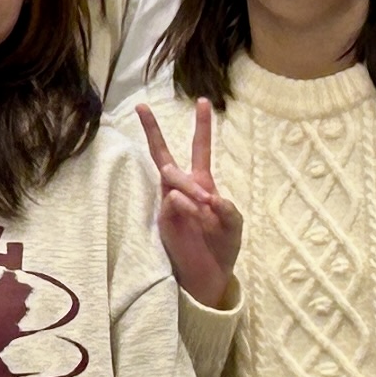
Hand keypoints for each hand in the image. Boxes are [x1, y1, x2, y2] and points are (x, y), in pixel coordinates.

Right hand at [135, 102, 242, 309]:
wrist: (209, 276)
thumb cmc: (222, 247)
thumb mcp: (234, 224)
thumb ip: (226, 208)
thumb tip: (205, 196)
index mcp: (202, 184)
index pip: (199, 149)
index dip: (201, 126)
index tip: (202, 101)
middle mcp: (181, 189)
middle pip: (162, 154)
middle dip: (153, 130)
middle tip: (141, 107)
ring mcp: (169, 202)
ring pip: (171, 176)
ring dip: (188, 184)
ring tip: (204, 202)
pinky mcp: (163, 218)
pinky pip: (173, 199)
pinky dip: (188, 204)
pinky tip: (198, 212)